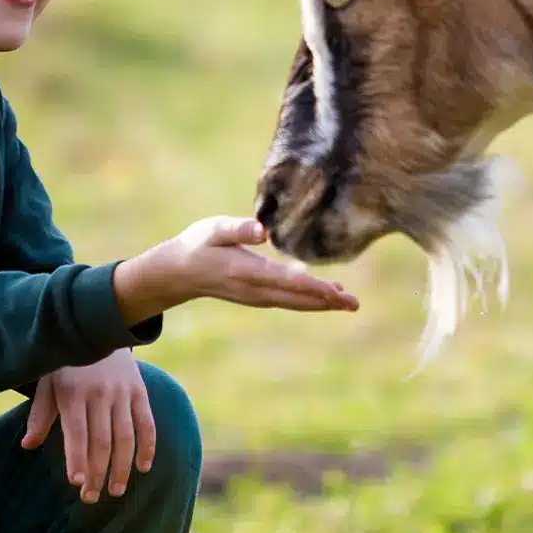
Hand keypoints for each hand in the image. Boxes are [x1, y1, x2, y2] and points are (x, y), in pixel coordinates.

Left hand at [20, 348, 154, 502]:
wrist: (98, 327)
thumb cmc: (66, 363)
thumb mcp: (47, 382)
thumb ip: (40, 414)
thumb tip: (28, 445)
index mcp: (73, 393)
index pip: (76, 432)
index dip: (77, 458)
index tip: (78, 483)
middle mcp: (99, 393)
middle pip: (101, 441)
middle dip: (97, 472)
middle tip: (92, 498)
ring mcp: (122, 392)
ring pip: (125, 437)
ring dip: (122, 467)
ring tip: (116, 491)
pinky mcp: (139, 391)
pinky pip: (147, 423)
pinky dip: (148, 446)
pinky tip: (143, 467)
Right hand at [112, 217, 359, 324]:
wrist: (179, 272)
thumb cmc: (198, 244)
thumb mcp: (213, 229)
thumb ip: (237, 229)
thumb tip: (262, 231)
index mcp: (247, 271)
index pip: (287, 281)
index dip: (313, 287)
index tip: (335, 292)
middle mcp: (255, 290)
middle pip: (297, 298)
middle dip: (326, 301)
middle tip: (354, 303)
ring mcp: (256, 297)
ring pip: (295, 302)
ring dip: (321, 303)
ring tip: (347, 301)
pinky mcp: (257, 297)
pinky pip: (288, 301)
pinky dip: (308, 300)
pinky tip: (326, 296)